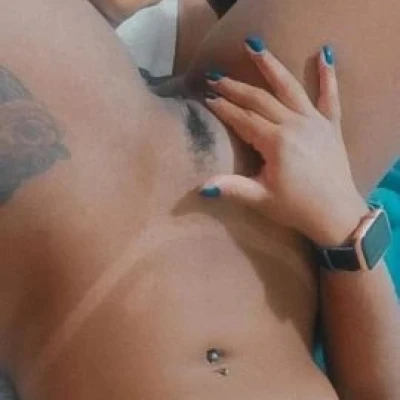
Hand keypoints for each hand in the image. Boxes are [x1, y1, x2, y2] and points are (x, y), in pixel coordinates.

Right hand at [201, 38, 368, 245]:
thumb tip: (201, 187)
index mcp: (276, 142)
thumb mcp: (261, 199)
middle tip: (216, 77)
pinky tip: (325, 55)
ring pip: (289, 87)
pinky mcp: (331, 126)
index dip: (223, 107)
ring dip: (270, 66)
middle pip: (260, 99)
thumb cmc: (296, 208)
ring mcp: (315, 122)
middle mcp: (295, 125)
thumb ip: (232, 188)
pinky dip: (328, 76)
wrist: (336, 214)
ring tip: (255, 47)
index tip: (207, 97)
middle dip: (235, 87)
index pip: (243, 118)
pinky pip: (331, 96)